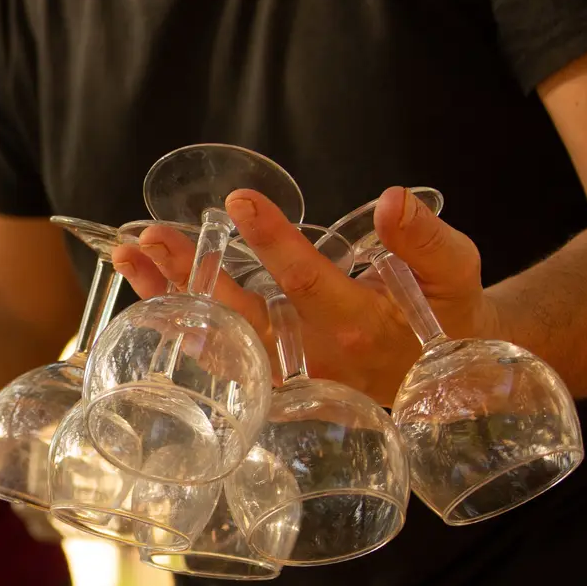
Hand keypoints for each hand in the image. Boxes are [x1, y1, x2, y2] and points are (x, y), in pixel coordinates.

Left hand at [111, 186, 500, 403]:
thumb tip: (392, 200)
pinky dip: (178, 328)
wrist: (444, 377)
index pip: (307, 281)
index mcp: (359, 325)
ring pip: (219, 340)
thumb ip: (425, 238)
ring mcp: (288, 377)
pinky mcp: (272, 386)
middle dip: (194, 273)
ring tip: (132, 252)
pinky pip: (218, 359)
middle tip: (154, 233)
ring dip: (171, 297)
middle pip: (242, 317)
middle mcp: (313, 358)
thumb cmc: (446, 315)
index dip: (272, 241)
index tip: (238, 203)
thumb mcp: (454, 272)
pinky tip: (144, 295)